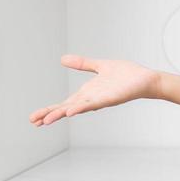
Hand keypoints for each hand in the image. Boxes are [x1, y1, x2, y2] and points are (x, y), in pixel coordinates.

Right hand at [29, 55, 160, 126]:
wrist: (146, 79)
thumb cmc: (127, 75)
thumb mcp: (99, 66)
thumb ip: (82, 64)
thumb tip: (63, 59)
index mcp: (87, 93)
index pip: (64, 104)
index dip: (49, 110)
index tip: (34, 118)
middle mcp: (91, 99)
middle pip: (66, 109)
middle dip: (49, 115)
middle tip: (33, 121)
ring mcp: (100, 100)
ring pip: (76, 108)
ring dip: (61, 114)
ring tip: (45, 120)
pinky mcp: (110, 99)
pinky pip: (94, 104)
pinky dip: (82, 108)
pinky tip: (71, 111)